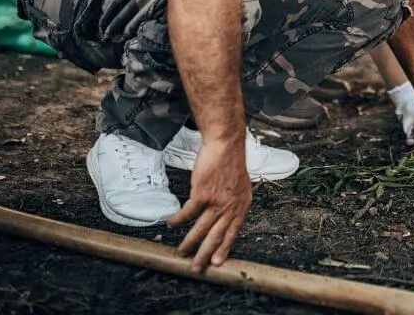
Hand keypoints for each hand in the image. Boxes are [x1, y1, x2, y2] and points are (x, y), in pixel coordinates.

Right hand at [168, 136, 252, 271]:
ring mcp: (217, 201)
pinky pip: (188, 213)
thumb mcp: (240, 186)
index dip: (225, 248)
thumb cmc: (230, 162)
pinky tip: (171, 224)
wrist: (226, 145)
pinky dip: (178, 220)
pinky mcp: (203, 194)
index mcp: (241, 205)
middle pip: (216, 236)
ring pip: (201, 228)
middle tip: (197, 268)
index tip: (217, 263)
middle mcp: (231, 206)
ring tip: (181, 252)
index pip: (233, 232)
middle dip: (206, 254)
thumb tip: (225, 215)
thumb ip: (234, 202)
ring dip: (190, 242)